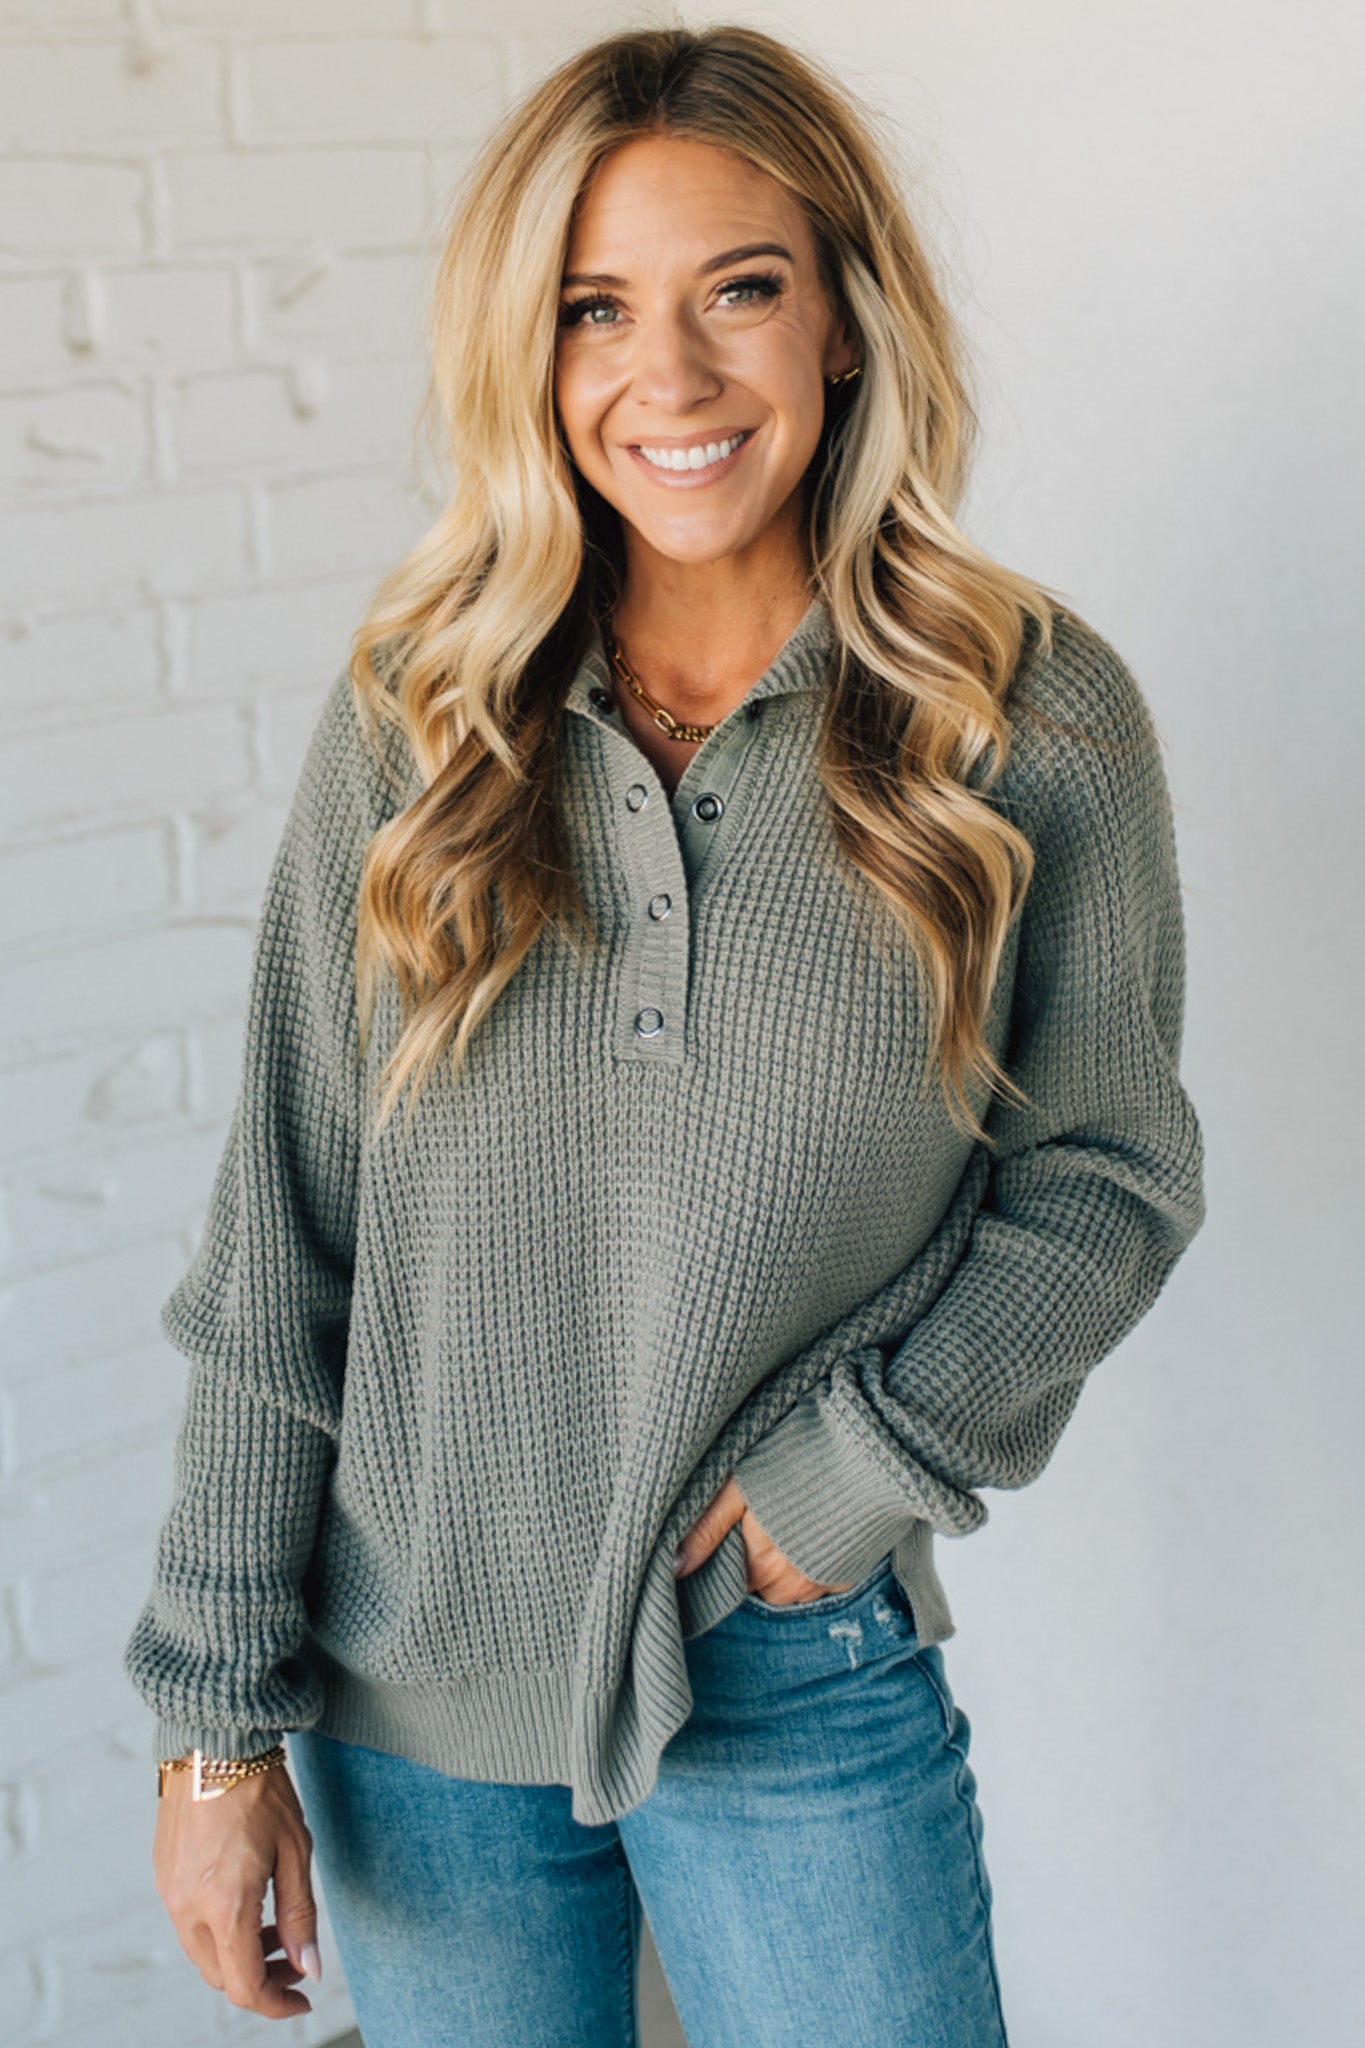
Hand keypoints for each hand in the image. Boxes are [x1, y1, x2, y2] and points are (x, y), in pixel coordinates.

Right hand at [153, 1756, 320, 2019]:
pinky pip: (188, 1923)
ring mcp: (170, 1892)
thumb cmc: (261, 1790)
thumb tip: (309, 1966)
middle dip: (261, 1979)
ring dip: (239, 1954)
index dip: (276, 2004)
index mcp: (225, 1907)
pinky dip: (218, 1929)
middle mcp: (188, 1908)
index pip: (245, 1986)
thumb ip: (300, 1914)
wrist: (215, 1741)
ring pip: (203, 1953)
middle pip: (221, 1977)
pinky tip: (246, 1901)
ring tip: (275, 1927)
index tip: (302, 1999)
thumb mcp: (296, 1851)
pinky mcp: (163, 1875)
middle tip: (295, 1959)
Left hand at [674, 1475, 854, 1603]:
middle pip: (760, 1585)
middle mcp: (792, 1584)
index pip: (732, 1579)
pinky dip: (814, 1563)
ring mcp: (823, 1581)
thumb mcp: (740, 1486)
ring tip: (789, 1522)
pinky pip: (821, 1582)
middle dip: (757, 1561)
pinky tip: (815, 1530)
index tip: (735, 1530)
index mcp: (759, 1564)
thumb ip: (706, 1528)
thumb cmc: (795, 1459)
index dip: (730, 1554)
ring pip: (789, 1587)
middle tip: (763, 1520)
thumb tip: (675, 1568)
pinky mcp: (849, 1573)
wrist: (865, 1451)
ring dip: (785, 1566)